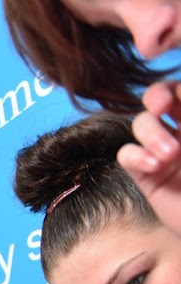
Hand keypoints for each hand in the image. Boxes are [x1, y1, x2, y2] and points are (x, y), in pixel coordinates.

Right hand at [119, 80, 180, 237]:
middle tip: (161, 107)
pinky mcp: (147, 177)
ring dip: (150, 134)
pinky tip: (154, 167)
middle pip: (156, 100)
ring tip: (170, 155)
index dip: (172, 88)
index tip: (173, 100)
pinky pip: (126, 156)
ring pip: (140, 126)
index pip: (180, 91)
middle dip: (156, 97)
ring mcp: (163, 154)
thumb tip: (179, 100)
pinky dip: (135, 156)